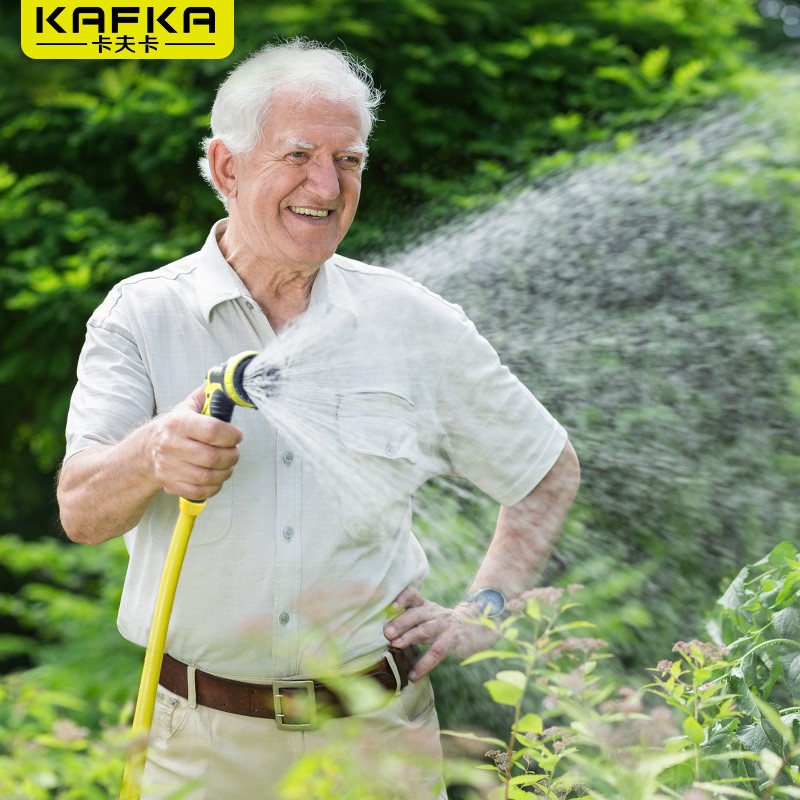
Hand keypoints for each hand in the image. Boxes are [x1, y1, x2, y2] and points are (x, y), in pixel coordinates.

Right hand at [148, 386, 242, 501]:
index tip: (237, 435)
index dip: (232, 435)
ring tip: (227, 464)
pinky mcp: (171, 484)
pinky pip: (200, 492)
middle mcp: (171, 445)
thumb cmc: (178, 426)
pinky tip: (216, 477)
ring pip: (208, 477)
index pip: (212, 431)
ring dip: (225, 472)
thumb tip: (229, 382)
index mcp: (179, 422)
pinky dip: (214, 487)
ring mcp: (169, 467)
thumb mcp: (191, 405)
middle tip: (234, 452)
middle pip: (213, 457)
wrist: (150, 448)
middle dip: (232, 456)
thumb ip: (210, 394)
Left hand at [383, 586, 500, 680]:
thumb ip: (412, 619)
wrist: (478, 628)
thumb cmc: (445, 625)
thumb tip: (385, 631)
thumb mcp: (430, 617)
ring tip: (396, 645)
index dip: (401, 598)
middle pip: (416, 614)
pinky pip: (437, 652)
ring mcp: (445, 626)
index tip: (390, 607)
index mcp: (426, 606)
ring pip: (425, 629)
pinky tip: (414, 674)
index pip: (413, 595)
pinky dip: (424, 664)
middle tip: (386, 632)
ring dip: (409, 637)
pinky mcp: (453, 640)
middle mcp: (434, 613)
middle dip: (400, 622)